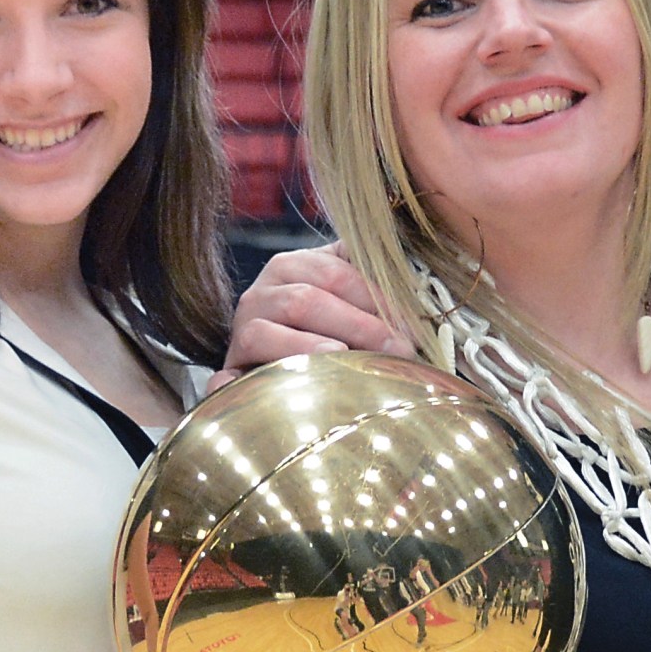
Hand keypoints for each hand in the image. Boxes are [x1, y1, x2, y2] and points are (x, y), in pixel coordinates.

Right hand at [214, 244, 414, 388]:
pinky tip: (278, 385)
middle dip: (360, 325)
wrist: (270, 362)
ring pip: (269, 331)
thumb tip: (420, 284)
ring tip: (342, 358)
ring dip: (309, 347)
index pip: (338, 273)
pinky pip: (232, 372)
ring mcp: (243, 329)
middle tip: (399, 350)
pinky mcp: (230, 366)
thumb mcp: (347, 298)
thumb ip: (375, 284)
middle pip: (308, 300)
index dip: (379, 297)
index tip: (413, 326)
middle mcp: (263, 292)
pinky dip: (248, 377)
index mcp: (294, 266)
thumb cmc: (326, 329)